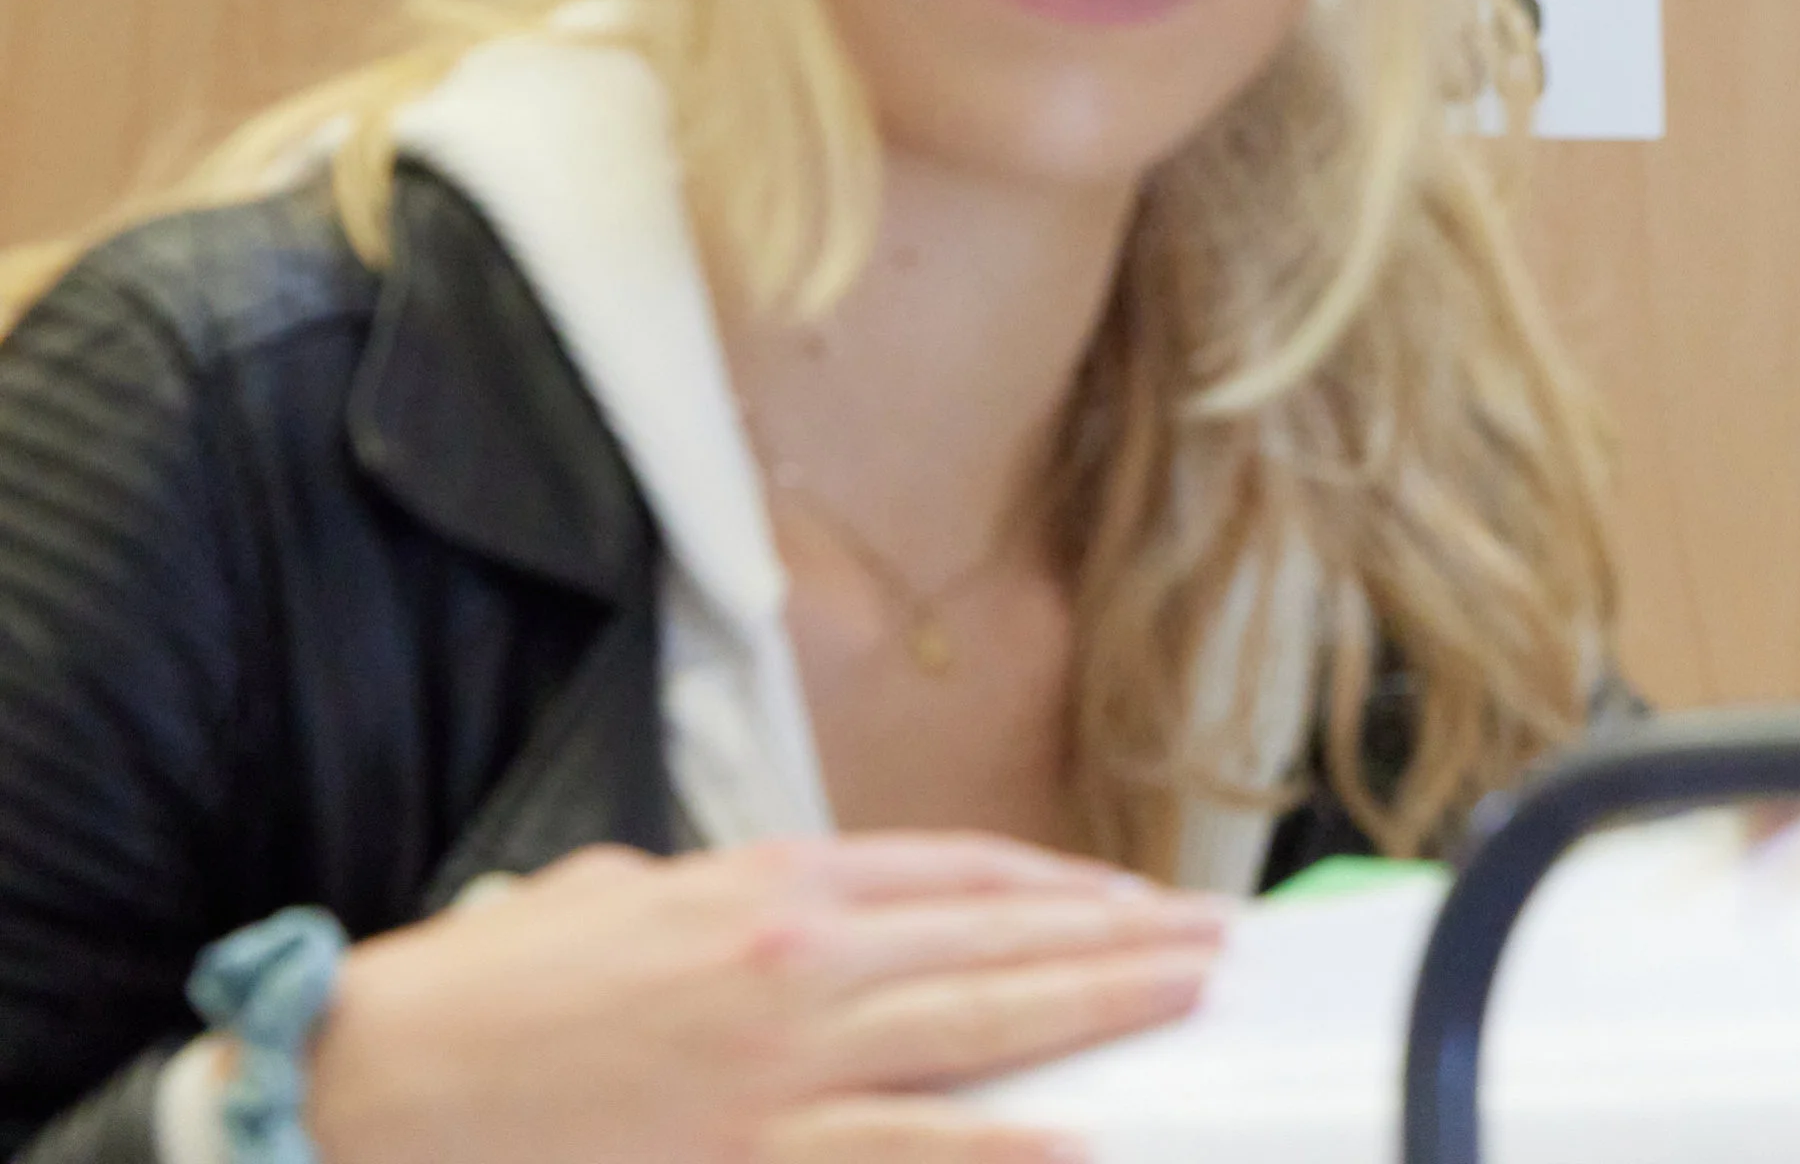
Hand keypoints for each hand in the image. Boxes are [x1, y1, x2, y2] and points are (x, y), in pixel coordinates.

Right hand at [308, 834, 1222, 1163]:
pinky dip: (998, 1148)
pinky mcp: (750, 1158)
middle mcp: (795, 963)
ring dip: (1097, 1017)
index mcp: (769, 886)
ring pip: (980, 1034)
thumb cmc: (494, 994)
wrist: (375, 1084)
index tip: (1137, 900)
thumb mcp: (633, 895)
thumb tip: (824, 915)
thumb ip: (741, 898)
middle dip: (1122, 943)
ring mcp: (778, 1069)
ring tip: (1187, 1005)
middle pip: (1001, 943)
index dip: (1063, 887)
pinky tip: (1075, 1140)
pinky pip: (902, 1154)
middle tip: (1214, 942)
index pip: (962, 873)